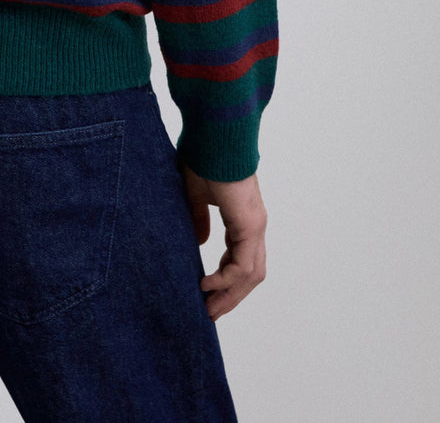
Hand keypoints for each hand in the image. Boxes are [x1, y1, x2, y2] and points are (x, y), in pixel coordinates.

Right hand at [178, 159, 266, 320]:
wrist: (214, 136)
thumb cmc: (203, 156)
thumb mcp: (195, 194)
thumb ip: (198, 219)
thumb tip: (200, 244)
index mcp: (242, 218)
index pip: (240, 259)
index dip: (226, 281)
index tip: (206, 294)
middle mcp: (253, 225)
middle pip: (250, 274)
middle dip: (230, 297)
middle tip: (209, 313)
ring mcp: (254, 226)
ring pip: (250, 275)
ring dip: (230, 295)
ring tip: (208, 308)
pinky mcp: (250, 224)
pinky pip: (242, 264)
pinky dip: (226, 279)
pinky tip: (206, 284)